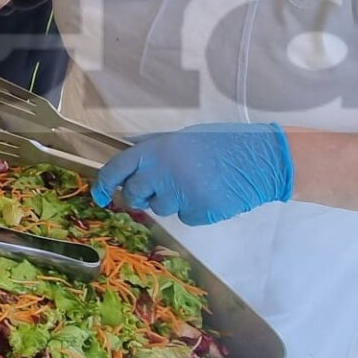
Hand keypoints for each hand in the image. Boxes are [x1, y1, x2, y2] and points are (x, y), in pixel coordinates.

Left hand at [91, 123, 293, 225]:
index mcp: (155, 149)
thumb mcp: (180, 140)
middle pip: (135, 194)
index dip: (104, 184)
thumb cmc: (219, 143)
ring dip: (171, 202)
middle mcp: (161, 171)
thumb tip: (135, 170)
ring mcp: (179, 194)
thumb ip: (156, 154)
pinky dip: (194, 210)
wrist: (258, 157)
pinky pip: (185, 217)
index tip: (100, 195)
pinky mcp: (197, 212)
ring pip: (160, 208)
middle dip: (140, 197)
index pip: (117, 169)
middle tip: (155, 191)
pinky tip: (210, 195)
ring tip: (195, 184)